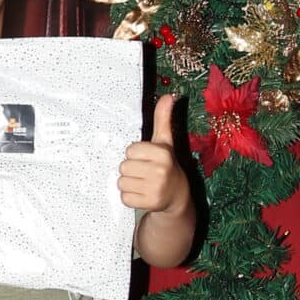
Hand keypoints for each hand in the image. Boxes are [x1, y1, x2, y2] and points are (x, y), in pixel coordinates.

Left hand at [119, 95, 185, 216]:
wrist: (177, 195)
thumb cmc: (166, 164)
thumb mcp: (165, 141)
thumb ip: (163, 118)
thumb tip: (168, 96)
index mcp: (163, 153)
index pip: (130, 150)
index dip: (135, 154)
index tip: (146, 158)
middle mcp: (160, 170)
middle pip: (123, 166)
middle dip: (130, 169)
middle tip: (144, 172)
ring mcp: (155, 188)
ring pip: (122, 182)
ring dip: (129, 183)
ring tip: (143, 183)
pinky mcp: (148, 203)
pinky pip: (124, 197)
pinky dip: (130, 197)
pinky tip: (142, 194)